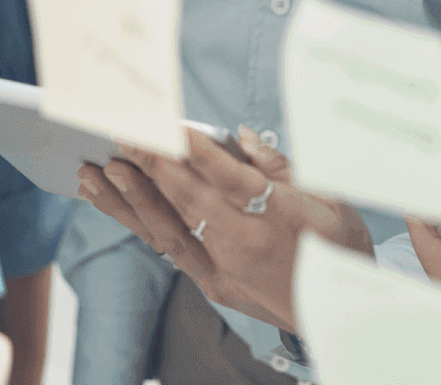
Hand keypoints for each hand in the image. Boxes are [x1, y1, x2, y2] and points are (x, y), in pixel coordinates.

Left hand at [78, 126, 371, 332]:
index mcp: (281, 217)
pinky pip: (167, 246)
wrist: (341, 313)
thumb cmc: (338, 248)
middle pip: (189, 200)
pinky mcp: (211, 283)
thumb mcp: (331, 198)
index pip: (231, 180)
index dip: (197, 153)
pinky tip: (111, 198)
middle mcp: (247, 245)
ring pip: (168, 228)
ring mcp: (224, 269)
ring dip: (130, 196)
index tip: (169, 127)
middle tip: (120, 135)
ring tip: (98, 170)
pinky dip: (137, 220)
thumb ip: (282, 165)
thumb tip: (242, 137)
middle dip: (151, 165)